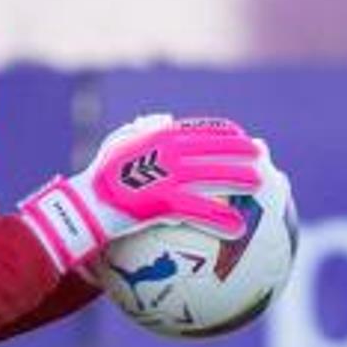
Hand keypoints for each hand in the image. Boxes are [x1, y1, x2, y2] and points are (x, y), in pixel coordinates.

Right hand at [18, 114, 261, 271]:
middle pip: (214, 149)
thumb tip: (162, 119)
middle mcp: (164, 153)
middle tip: (264, 157)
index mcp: (158, 139)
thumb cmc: (97, 181)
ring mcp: (164, 176)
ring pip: (212, 176)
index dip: (227, 134)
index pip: (201, 130)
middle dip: (243, 151)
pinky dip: (220, 217)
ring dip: (240, 179)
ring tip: (262, 187)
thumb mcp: (116, 148)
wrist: (82, 206)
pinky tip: (237, 228)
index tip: (245, 139)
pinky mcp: (160, 201)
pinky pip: (198, 210)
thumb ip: (141, 132)